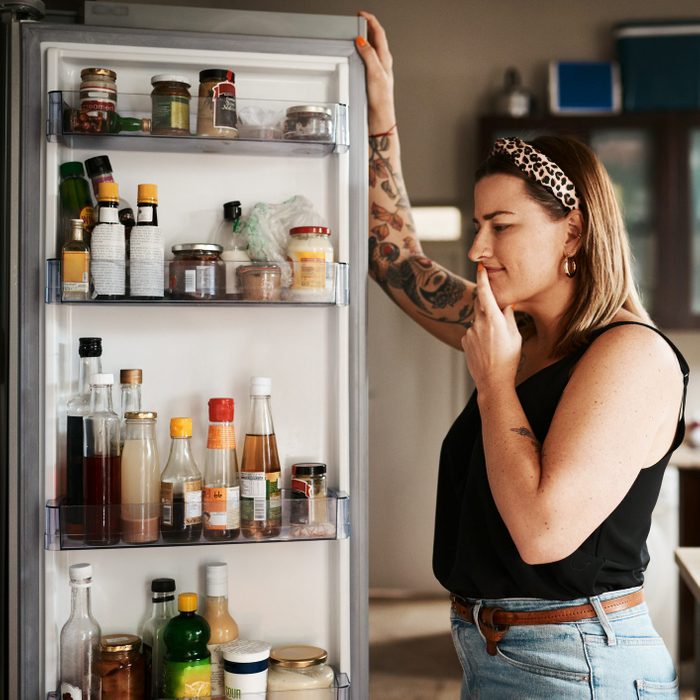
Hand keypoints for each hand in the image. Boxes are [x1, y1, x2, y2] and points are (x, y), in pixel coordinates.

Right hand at [355, 11, 396, 132]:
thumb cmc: (381, 100)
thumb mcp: (375, 74)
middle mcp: (383, 63)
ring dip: (364, 39)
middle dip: (367, 27)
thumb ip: (369, 56)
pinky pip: (367, 60)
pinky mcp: (372, 78)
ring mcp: (377, 70)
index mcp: (385, 59)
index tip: (362, 14)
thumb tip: (362, 41)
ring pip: (371, 49)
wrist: (380, 118)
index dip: (371, 21)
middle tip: (358, 21)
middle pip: (376, 39)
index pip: (379, 34)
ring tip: (356, 33)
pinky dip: (361, 53)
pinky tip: (357, 56)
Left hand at [461, 265, 520, 390]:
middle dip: (488, 306)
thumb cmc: (509, 359)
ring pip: (478, 321)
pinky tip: (487, 349)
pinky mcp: (465, 341)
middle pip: (480, 305)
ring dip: (486, 326)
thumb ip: (508, 317)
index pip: (485, 293)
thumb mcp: (515, 336)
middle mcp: (479, 323)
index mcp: (493, 320)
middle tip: (497, 318)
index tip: (480, 267)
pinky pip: (473, 332)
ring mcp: (469, 333)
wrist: (493, 381)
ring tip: (495, 344)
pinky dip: (480, 336)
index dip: (482, 279)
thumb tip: (506, 304)